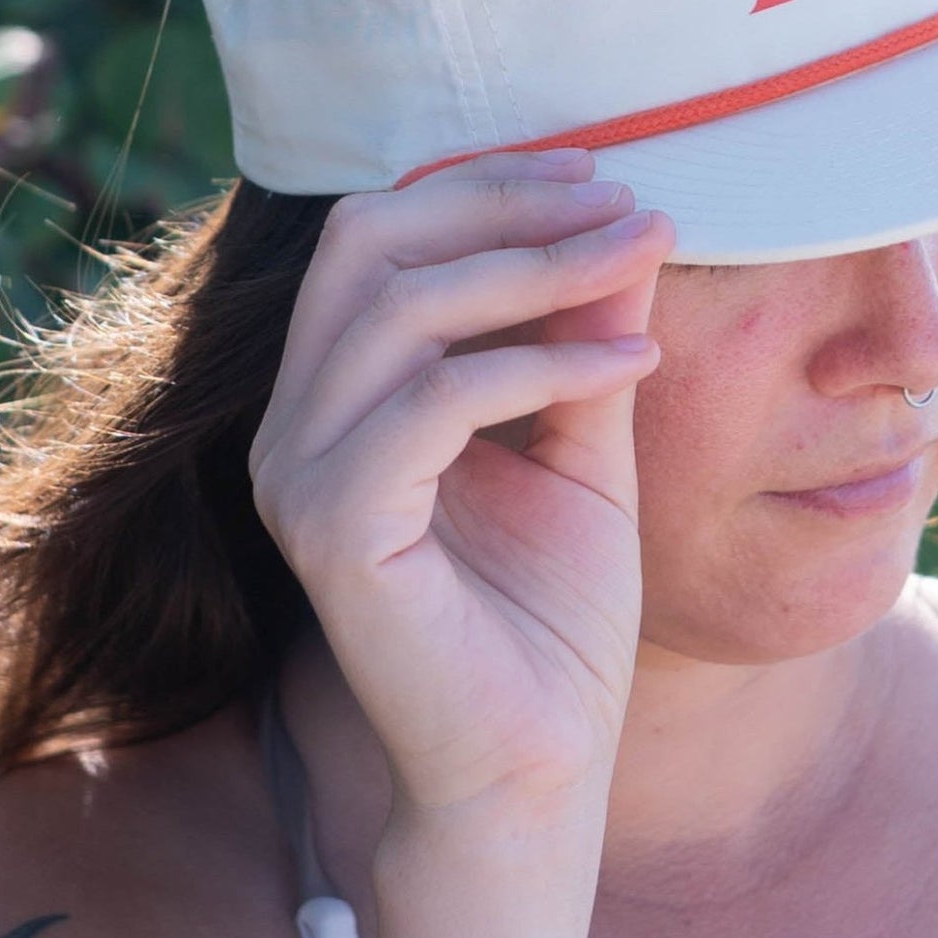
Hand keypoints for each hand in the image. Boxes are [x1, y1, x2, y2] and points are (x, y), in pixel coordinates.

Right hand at [248, 148, 673, 820]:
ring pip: (396, 307)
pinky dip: (541, 363)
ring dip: (534, 268)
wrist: (537, 767)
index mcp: (342, 394)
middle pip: (368, 242)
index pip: (380, 235)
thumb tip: (628, 221)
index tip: (598, 170)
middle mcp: (298, 422)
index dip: (485, 184)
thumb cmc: (553, 612)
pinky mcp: (332, 528)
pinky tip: (633, 366)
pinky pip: (435, 399)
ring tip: (639, 258)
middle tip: (622, 200)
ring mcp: (301, 474)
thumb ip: (586, 335)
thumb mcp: (584, 440)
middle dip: (503, 204)